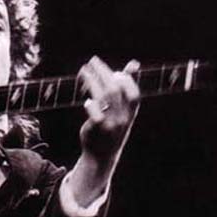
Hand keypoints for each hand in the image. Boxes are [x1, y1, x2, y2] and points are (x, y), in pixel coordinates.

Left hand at [65, 56, 139, 206]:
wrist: (101, 155)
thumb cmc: (111, 127)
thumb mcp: (121, 110)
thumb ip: (125, 87)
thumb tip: (133, 64)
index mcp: (130, 113)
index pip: (134, 94)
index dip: (126, 80)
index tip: (115, 72)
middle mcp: (122, 118)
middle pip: (115, 90)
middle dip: (103, 72)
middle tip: (92, 61)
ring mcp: (110, 124)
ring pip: (103, 97)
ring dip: (92, 81)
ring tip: (83, 72)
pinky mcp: (97, 129)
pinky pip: (95, 114)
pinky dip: (91, 105)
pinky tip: (86, 101)